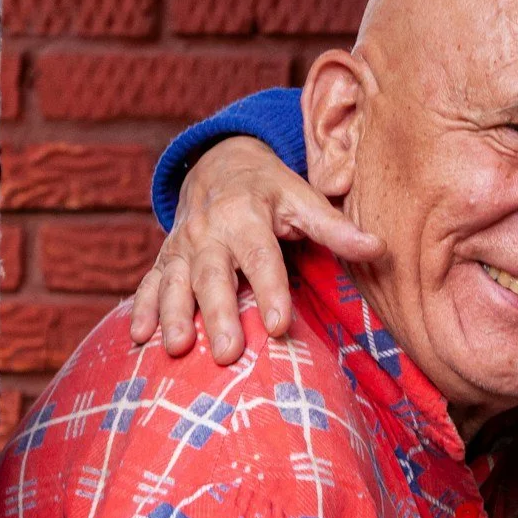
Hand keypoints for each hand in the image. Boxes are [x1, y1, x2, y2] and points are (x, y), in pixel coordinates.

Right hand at [127, 136, 382, 363]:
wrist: (219, 163)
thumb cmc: (271, 190)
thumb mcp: (303, 199)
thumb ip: (335, 228)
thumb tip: (379, 248)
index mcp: (245, 216)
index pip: (261, 258)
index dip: (270, 292)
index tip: (278, 327)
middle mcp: (208, 232)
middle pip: (212, 276)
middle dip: (218, 314)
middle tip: (227, 353)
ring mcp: (182, 247)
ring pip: (175, 282)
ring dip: (173, 315)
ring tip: (176, 349)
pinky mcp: (165, 259)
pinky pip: (149, 283)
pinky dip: (141, 309)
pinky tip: (138, 337)